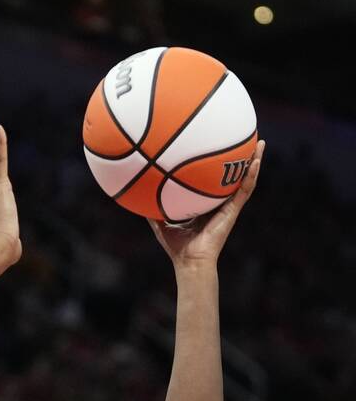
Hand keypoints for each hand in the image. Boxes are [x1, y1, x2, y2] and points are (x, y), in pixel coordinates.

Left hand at [150, 140, 264, 269]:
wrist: (189, 261)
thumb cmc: (177, 248)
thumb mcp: (161, 223)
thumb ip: (154, 209)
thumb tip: (139, 195)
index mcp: (206, 206)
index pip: (214, 182)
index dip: (219, 167)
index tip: (219, 149)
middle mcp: (220, 204)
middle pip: (233, 177)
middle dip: (240, 159)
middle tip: (246, 139)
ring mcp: (229, 207)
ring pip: (245, 180)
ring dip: (254, 161)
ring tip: (260, 143)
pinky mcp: (233, 211)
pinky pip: (245, 190)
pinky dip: (251, 174)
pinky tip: (256, 160)